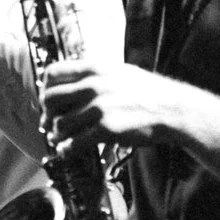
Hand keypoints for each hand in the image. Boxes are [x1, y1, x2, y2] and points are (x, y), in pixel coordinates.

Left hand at [41, 57, 185, 155]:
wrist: (174, 110)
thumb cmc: (148, 92)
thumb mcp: (119, 72)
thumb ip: (94, 75)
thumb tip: (70, 83)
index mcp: (95, 69)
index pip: (52, 73)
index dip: (45, 89)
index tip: (48, 101)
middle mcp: (94, 85)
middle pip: (50, 99)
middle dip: (47, 114)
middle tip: (49, 125)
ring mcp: (99, 107)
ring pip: (59, 124)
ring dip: (57, 135)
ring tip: (60, 140)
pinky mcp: (106, 129)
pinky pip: (74, 142)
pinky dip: (67, 149)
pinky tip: (68, 151)